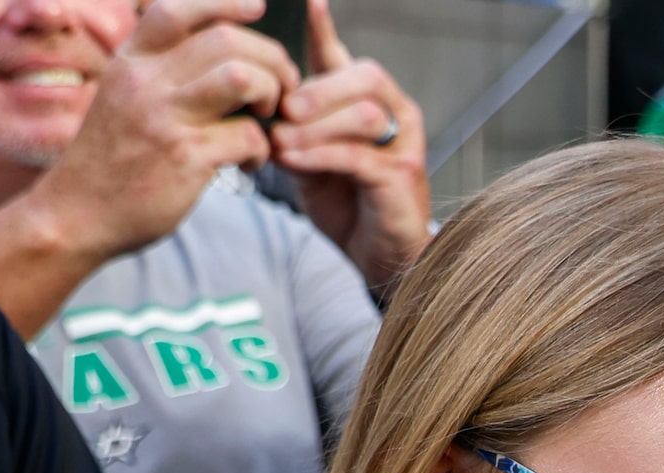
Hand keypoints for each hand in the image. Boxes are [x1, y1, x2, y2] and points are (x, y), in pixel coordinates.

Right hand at [23, 0, 291, 271]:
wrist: (76, 214)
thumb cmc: (112, 158)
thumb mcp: (123, 98)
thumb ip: (160, 72)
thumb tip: (217, 52)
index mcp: (130, 61)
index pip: (176, 9)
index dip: (224, 2)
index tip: (256, 6)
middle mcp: (144, 81)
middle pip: (226, 41)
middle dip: (271, 60)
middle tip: (281, 87)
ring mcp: (164, 119)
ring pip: (242, 78)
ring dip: (271, 95)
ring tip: (266, 116)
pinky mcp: (186, 158)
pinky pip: (249, 136)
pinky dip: (262, 149)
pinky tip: (250, 162)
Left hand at [269, 0, 428, 289]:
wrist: (377, 255)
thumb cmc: (344, 202)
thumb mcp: (308, 152)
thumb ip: (290, 124)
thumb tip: (259, 102)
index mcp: (367, 102)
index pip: (344, 57)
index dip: (324, 29)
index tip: (310, 1)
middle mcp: (395, 115)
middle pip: (365, 75)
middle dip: (320, 89)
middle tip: (284, 107)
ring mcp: (404, 146)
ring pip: (364, 115)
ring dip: (316, 126)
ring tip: (281, 141)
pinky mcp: (402, 178)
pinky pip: (360, 157)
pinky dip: (321, 156)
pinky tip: (292, 160)